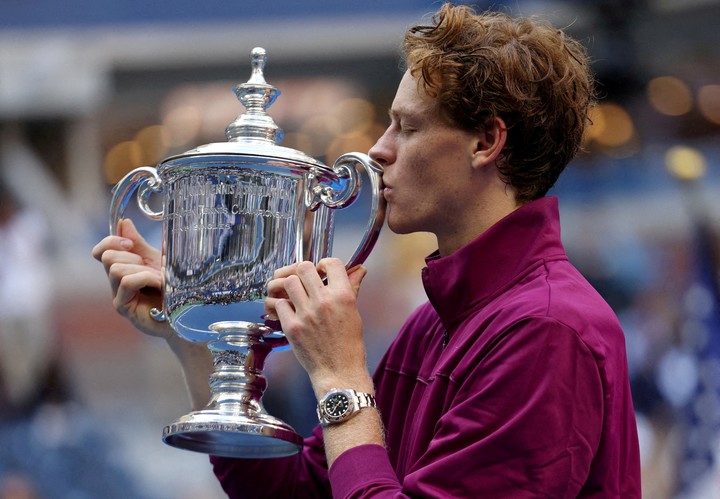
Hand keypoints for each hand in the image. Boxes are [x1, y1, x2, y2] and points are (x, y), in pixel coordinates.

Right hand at [91, 219, 172, 338]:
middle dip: (131, 256)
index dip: (111, 241)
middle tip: (151, 266)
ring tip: (160, 278)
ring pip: (115, 269)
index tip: (130, 243)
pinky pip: (126, 282)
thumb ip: (139, 244)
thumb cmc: (171, 288)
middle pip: (107, 257)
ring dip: (142, 269)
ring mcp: (118, 296)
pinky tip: (159, 284)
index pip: (101, 251)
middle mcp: (116, 282)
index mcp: (123, 268)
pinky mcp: (124, 307)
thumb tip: (123, 222)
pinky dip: (144, 278)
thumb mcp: (156, 260)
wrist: (186, 312)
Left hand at [265, 258, 372, 396]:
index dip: (324, 264)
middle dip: (304, 272)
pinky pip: (279, 304)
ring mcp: (306, 313)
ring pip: (289, 283)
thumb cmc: (349, 345)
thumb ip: (352, 288)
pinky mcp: (292, 326)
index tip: (322, 271)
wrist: (339, 371)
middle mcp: (324, 301)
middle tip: (305, 282)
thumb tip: (359, 270)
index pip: (331, 263)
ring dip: (290, 287)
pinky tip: (288, 311)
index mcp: (343, 296)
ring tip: (295, 295)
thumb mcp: (354, 313)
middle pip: (304, 268)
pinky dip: (281, 305)